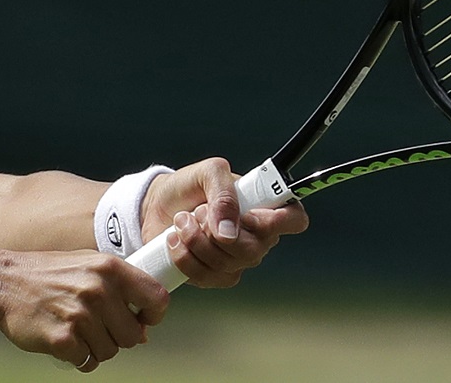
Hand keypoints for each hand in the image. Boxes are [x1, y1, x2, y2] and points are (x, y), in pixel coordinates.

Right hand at [0, 249, 168, 371]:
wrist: (7, 282)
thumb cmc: (54, 273)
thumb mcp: (94, 265)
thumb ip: (123, 289)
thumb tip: (144, 328)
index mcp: (113, 269)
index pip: (157, 298)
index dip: (154, 315)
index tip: (145, 320)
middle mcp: (100, 290)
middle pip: (133, 335)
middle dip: (121, 337)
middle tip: (104, 328)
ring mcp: (81, 315)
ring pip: (110, 351)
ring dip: (98, 347)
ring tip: (82, 331)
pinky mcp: (62, 338)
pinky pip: (86, 361)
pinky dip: (80, 357)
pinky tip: (70, 341)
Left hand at [139, 157, 308, 287]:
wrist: (156, 206)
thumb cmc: (189, 186)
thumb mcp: (208, 173)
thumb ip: (224, 193)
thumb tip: (229, 232)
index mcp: (266, 207)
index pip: (295, 220)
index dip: (277, 222)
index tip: (247, 215)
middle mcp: (258, 236)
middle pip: (255, 250)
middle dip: (217, 232)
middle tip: (199, 211)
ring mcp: (237, 259)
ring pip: (228, 265)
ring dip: (196, 242)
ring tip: (182, 221)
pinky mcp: (214, 275)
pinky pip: (207, 278)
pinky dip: (185, 258)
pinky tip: (175, 241)